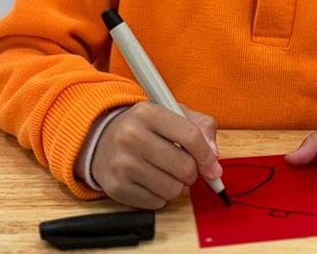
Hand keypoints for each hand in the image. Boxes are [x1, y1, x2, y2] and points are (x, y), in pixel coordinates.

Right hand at [92, 102, 222, 208]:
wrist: (101, 138)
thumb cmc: (144, 127)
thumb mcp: (171, 114)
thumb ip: (200, 127)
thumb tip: (214, 158)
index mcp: (147, 113)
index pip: (190, 136)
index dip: (208, 155)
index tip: (213, 166)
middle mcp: (131, 136)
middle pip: (184, 167)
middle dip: (193, 172)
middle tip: (185, 167)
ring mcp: (122, 163)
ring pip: (172, 189)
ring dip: (176, 185)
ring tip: (166, 173)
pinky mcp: (116, 187)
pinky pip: (156, 203)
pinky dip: (160, 196)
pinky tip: (151, 181)